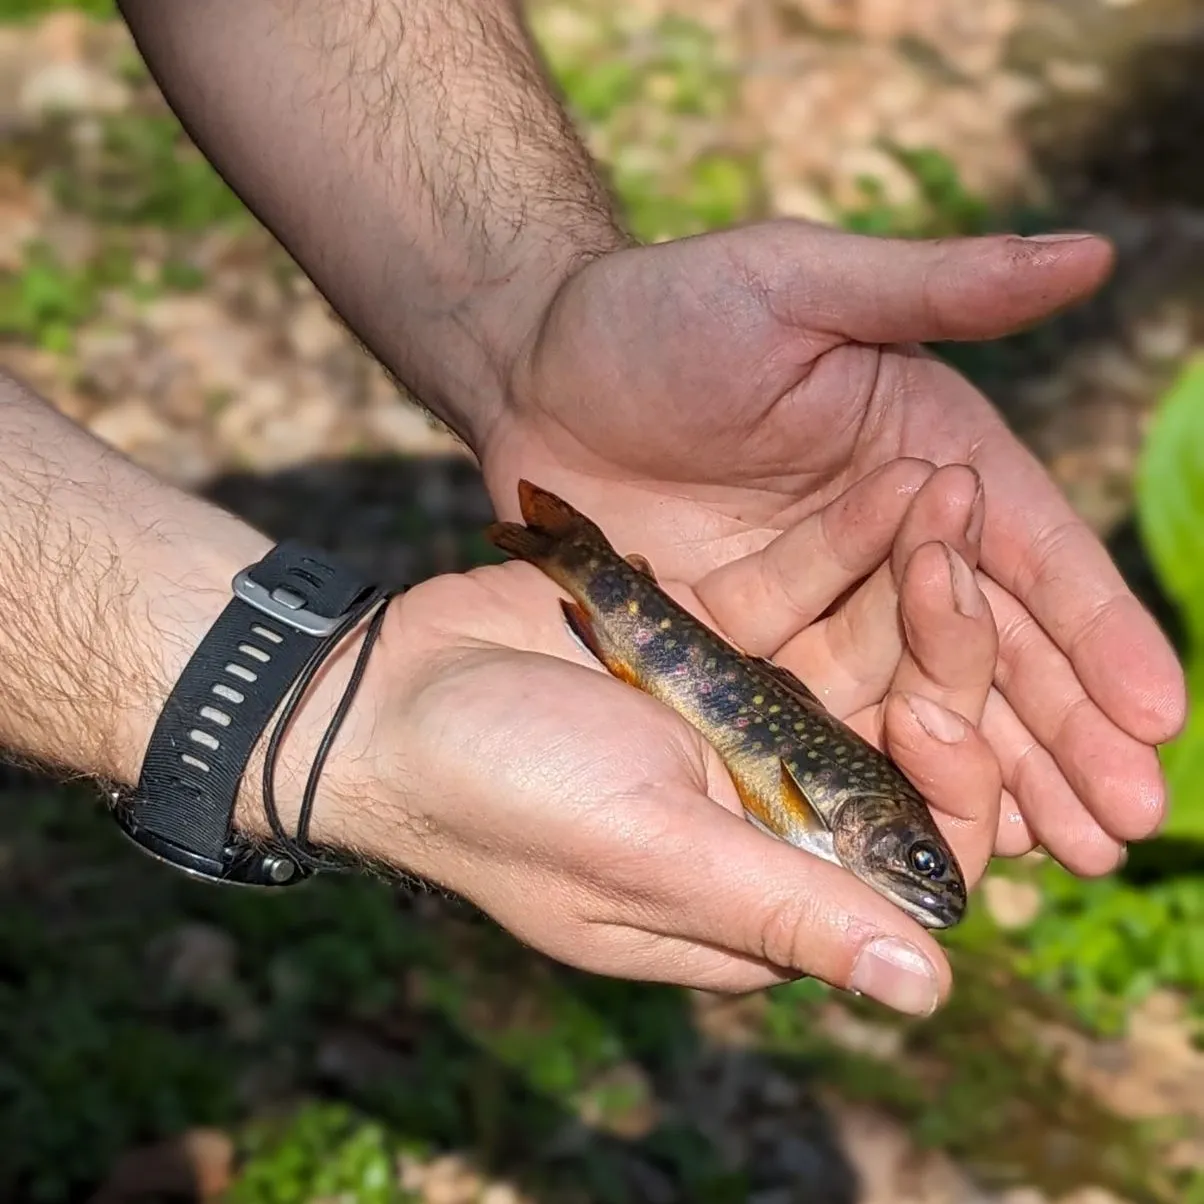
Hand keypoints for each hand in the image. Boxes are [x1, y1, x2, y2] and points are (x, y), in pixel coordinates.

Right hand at [283, 464, 998, 1014]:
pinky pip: (793, 593)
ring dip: (905, 579)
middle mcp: (766, 803)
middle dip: (940, 651)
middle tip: (957, 553)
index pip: (906, 857)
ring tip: (948, 488)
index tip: (940, 713)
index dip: (952, 789)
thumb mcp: (648, 856)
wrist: (386, 694)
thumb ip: (788, 913)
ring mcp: (738, 714)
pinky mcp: (705, 637)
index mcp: (763, 882)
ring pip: (858, 652)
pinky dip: (838, 546)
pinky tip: (890, 488)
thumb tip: (931, 992)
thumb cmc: (503, 798)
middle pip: (896, 736)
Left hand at [484, 221, 1184, 875]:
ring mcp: (818, 604)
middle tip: (1129, 823)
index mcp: (925, 453)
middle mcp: (887, 542)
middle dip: (1065, 732)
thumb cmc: (665, 309)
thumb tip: (1091, 254)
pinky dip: (885, 775)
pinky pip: (829, 720)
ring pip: (924, 700)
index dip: (1095, 634)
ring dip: (996, 776)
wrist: (536, 365)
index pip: (1028, 554)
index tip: (1158, 717)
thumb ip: (936, 290)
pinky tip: (932, 836)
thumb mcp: (798, 283)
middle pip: (992, 646)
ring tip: (1068, 856)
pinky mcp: (747, 648)